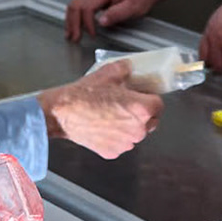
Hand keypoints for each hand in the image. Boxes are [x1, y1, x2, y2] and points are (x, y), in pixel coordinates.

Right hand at [39, 61, 162, 157]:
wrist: (62, 112)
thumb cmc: (85, 95)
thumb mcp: (109, 73)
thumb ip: (125, 69)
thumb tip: (130, 67)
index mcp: (142, 109)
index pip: (159, 104)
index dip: (150, 98)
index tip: (142, 96)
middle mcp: (138, 130)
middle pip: (150, 121)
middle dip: (142, 114)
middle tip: (126, 104)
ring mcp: (125, 144)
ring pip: (135, 134)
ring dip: (129, 126)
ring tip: (111, 115)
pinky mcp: (112, 152)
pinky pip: (120, 144)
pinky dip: (114, 137)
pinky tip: (102, 126)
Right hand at [64, 0, 159, 40]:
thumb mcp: (132, 6)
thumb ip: (116, 14)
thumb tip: (101, 22)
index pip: (87, 8)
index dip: (87, 23)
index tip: (92, 35)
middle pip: (75, 6)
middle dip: (73, 23)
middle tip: (75, 38)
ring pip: (74, 5)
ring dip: (70, 21)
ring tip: (70, 35)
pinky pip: (78, 6)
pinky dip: (73, 18)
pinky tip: (74, 27)